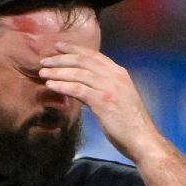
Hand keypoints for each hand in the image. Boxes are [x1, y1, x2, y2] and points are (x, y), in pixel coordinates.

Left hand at [39, 42, 165, 162]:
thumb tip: (84, 85)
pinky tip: (51, 86)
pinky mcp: (102, 101)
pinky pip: (77, 89)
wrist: (142, 138)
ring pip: (78, 73)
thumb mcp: (119, 97)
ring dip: (57, 72)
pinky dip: (62, 86)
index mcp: (119, 73)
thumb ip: (105, 87)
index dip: (74, 49)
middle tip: (44, 60)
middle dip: (61, 59)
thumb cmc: (131, 123)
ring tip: (42, 73)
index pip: (93, 55)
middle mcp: (114, 76)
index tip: (59, 47)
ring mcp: (108, 87)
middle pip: (83, 61)